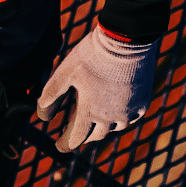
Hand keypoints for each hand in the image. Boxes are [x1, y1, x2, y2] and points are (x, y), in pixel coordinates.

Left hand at [37, 24, 159, 147]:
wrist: (127, 40)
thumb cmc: (92, 55)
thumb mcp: (65, 73)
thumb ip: (51, 96)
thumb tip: (42, 117)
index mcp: (90, 112)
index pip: (76, 138)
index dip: (65, 143)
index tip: (59, 146)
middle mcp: (112, 118)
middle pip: (95, 135)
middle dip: (84, 135)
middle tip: (76, 131)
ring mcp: (130, 111)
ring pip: (114, 128)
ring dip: (103, 127)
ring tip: (95, 121)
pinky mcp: (143, 102)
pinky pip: (131, 117)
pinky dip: (121, 117)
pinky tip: (116, 111)